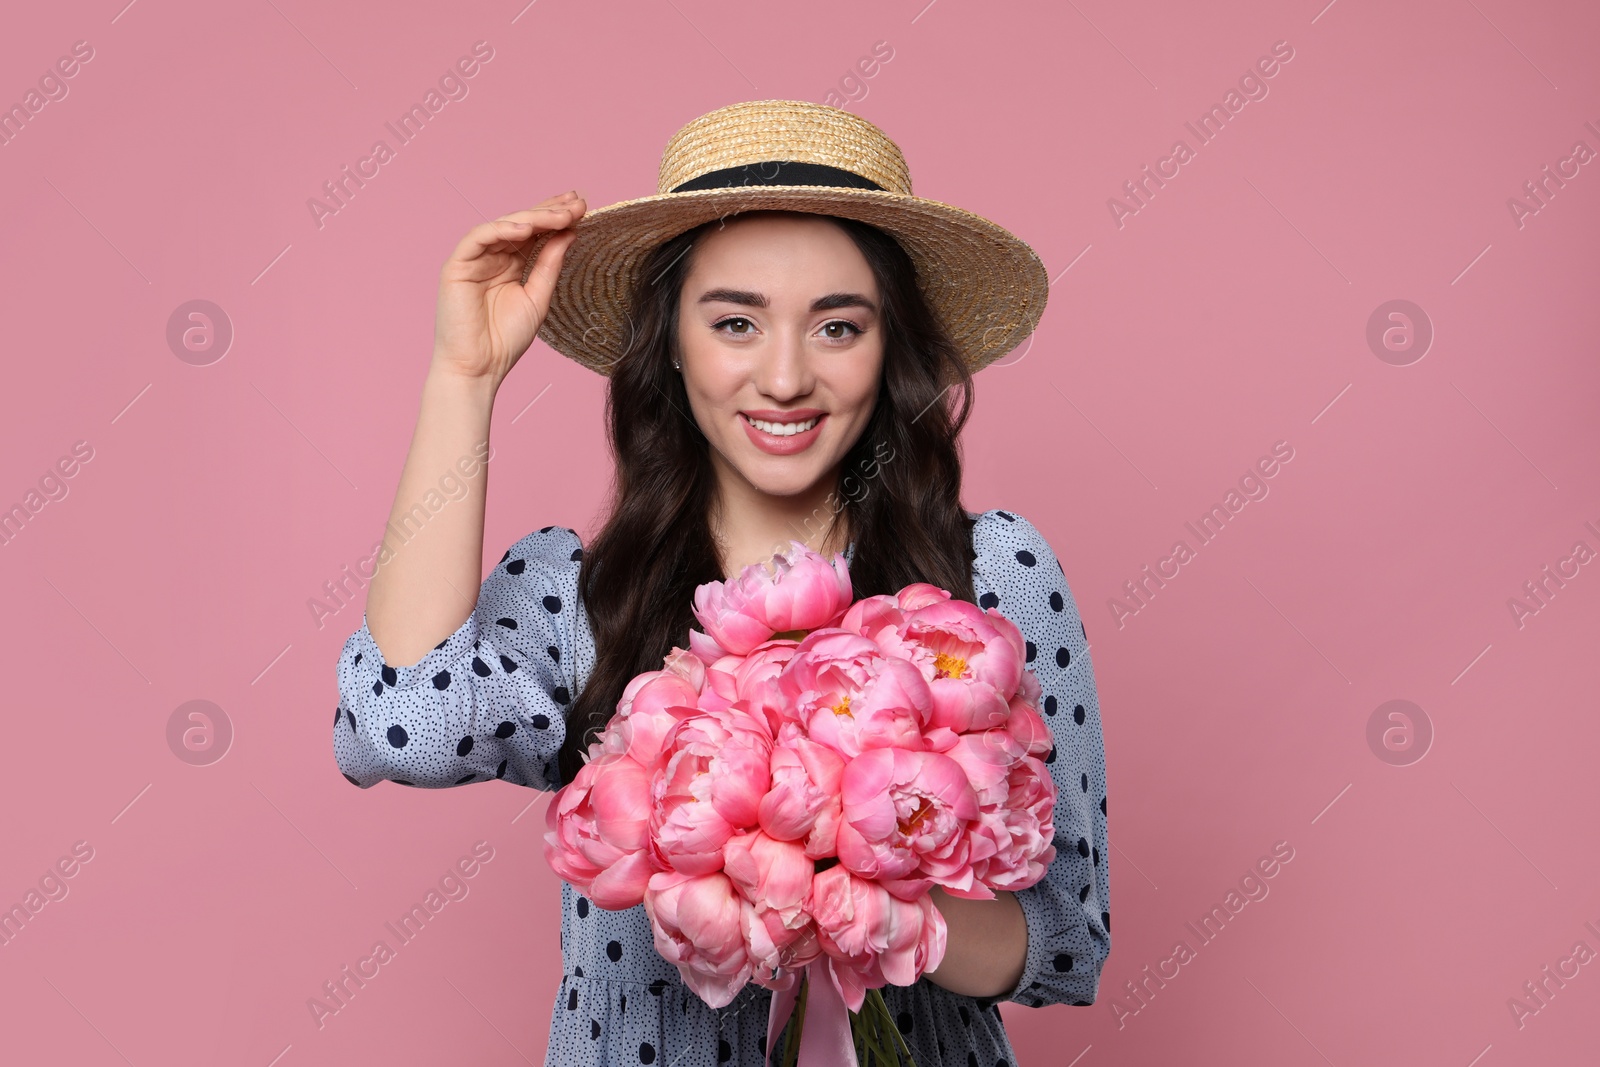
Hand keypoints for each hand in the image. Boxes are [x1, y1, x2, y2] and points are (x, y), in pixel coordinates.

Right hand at [429, 191, 587, 384]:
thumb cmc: (505, 339)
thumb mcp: (538, 296)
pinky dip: (502, 229)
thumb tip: (569, 232)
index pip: (536, 233)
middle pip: (522, 224)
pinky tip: (526, 228)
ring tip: (561, 215)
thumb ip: (550, 264)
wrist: (480, 367)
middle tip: (578, 203)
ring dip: (533, 217)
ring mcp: (474, 259)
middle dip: (550, 211)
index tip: (582, 208)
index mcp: (511, 264)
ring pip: (504, 226)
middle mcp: (492, 256)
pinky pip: (479, 237)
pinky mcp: (457, 265)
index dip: (556, 218)